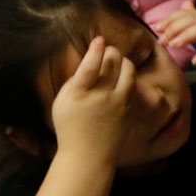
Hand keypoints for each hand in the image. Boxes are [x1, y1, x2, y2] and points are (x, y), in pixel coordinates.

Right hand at [48, 36, 135, 164]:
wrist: (88, 155)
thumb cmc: (71, 126)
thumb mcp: (63, 102)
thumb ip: (74, 81)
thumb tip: (90, 61)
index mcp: (79, 94)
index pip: (90, 65)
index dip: (96, 49)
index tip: (99, 40)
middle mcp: (100, 97)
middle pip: (112, 63)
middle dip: (112, 51)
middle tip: (107, 50)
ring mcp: (118, 103)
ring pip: (128, 71)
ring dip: (123, 61)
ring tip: (116, 61)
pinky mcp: (130, 109)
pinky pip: (133, 85)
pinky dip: (128, 76)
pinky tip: (122, 76)